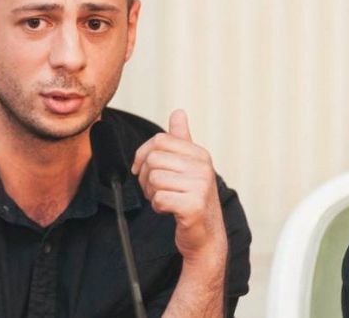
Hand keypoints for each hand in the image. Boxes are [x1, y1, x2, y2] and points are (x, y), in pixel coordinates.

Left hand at [131, 110, 227, 264]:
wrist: (206, 236)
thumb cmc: (192, 199)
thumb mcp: (189, 166)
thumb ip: (181, 139)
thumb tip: (178, 112)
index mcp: (200, 154)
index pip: (159, 140)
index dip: (143, 154)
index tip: (143, 169)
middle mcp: (203, 167)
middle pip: (153, 159)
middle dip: (146, 177)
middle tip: (155, 190)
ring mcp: (200, 186)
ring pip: (154, 179)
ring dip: (152, 193)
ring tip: (165, 200)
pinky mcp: (193, 206)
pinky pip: (159, 198)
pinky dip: (158, 206)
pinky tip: (170, 210)